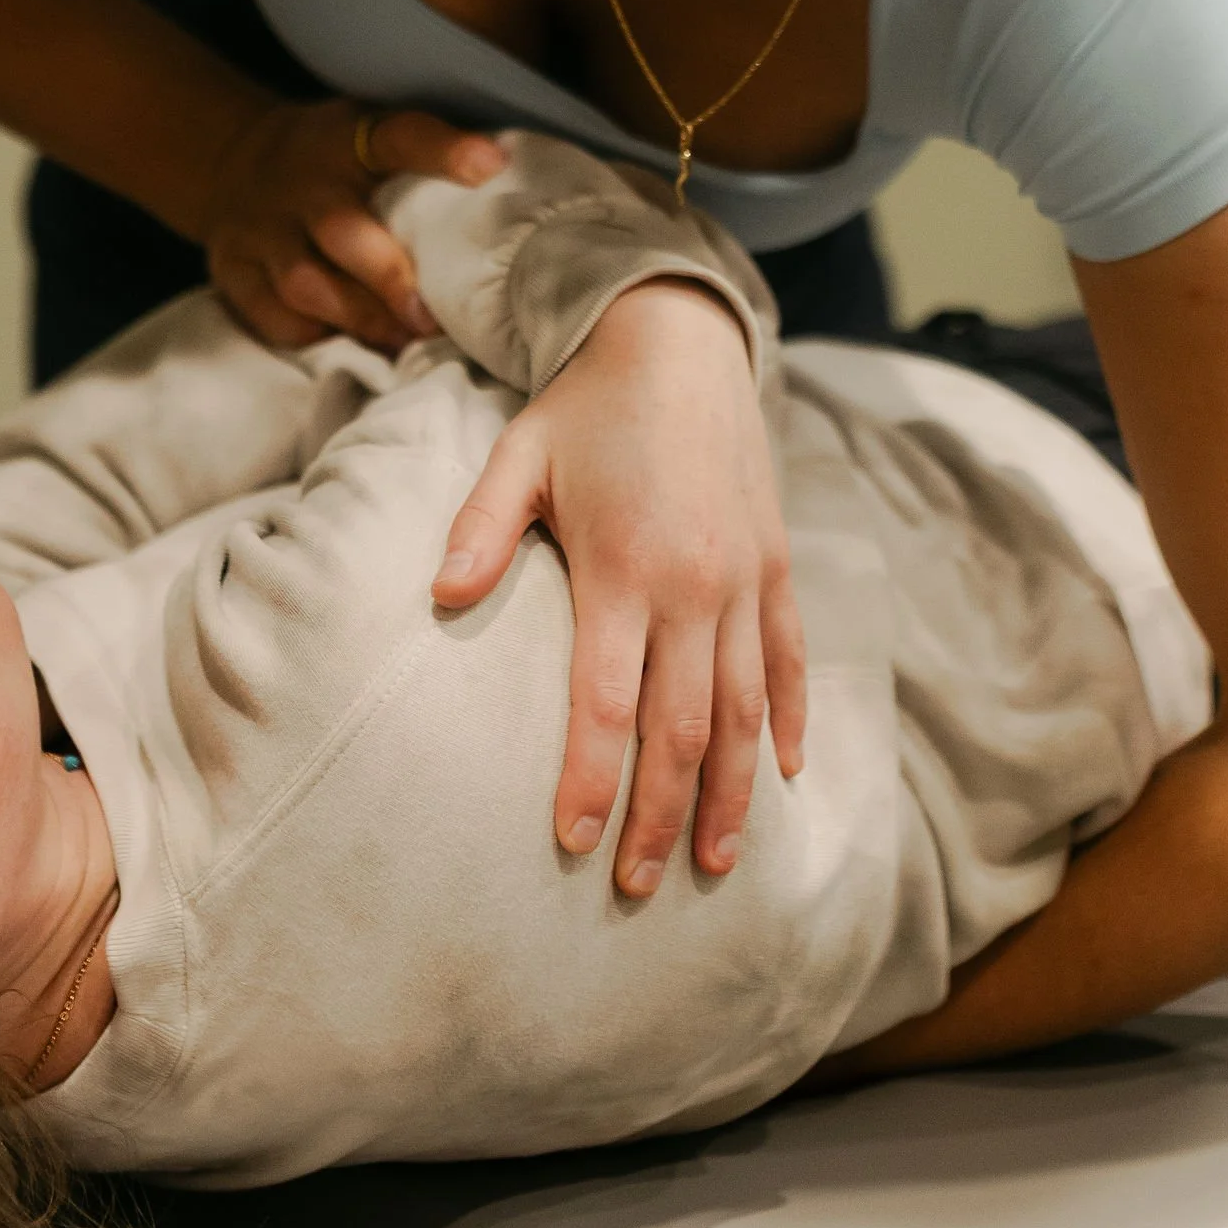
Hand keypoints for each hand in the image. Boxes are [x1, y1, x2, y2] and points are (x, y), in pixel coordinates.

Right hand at [199, 98, 506, 350]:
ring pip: (305, 284)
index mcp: (347, 137)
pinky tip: (346, 338)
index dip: (445, 150)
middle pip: (344, 231)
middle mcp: (300, 180)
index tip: (491, 166)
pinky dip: (312, 333)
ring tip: (402, 340)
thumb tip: (513, 187)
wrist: (233, 160)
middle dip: (392, 281)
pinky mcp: (232, 268)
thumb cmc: (336, 160)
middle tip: (433, 318)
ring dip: (359, 318)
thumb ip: (425, 155)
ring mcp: (259, 226)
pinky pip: (271, 315)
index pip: (399, 135)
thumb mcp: (371, 131)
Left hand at [432, 280, 806, 891]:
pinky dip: (786, 722)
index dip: (592, 780)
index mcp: (624, 568)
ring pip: (743, 711)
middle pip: (681, 729)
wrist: (682, 341)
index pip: (605, 704)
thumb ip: (479, 529)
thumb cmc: (586, 406)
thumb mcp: (518, 453)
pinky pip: (788, 661)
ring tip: (711, 862)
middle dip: (659, 815)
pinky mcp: (777, 566)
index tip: (575, 844)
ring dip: (730, 793)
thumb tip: (439, 597)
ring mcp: (746, 580)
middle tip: (637, 887)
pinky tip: (781, 775)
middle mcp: (695, 586)